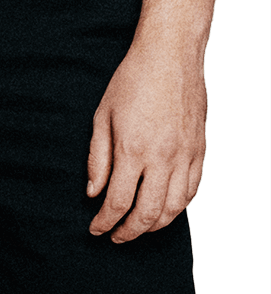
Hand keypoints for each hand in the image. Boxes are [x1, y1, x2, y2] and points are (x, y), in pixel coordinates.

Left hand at [86, 41, 205, 240]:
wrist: (169, 58)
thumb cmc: (131, 81)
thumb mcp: (102, 115)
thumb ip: (97, 158)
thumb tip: (93, 193)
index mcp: (132, 149)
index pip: (117, 200)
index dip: (105, 221)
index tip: (96, 229)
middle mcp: (161, 159)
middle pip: (147, 213)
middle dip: (129, 231)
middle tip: (115, 236)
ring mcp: (184, 158)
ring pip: (174, 209)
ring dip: (155, 225)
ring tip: (138, 228)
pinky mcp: (199, 153)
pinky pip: (191, 192)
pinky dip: (177, 208)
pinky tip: (165, 210)